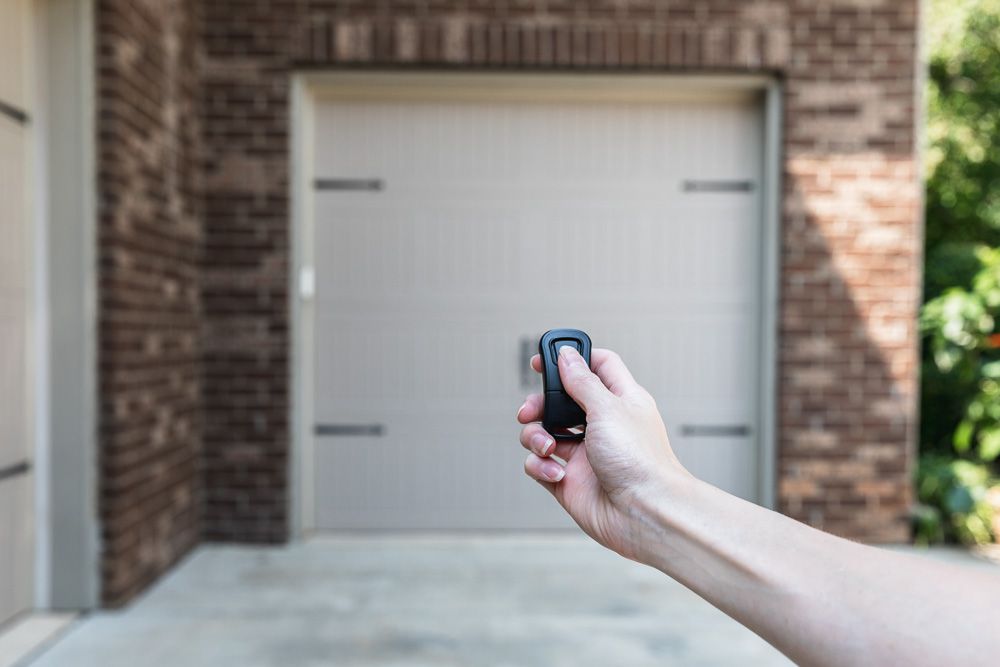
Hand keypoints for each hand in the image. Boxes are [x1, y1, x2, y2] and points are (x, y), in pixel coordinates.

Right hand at [517, 345, 688, 562]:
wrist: (644, 514)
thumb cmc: (640, 461)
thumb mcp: (608, 408)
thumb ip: (582, 381)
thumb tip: (567, 356)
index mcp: (620, 401)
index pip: (596, 367)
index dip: (571, 359)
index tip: (544, 360)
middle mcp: (601, 426)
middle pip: (560, 401)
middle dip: (540, 403)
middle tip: (530, 409)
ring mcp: (584, 454)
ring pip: (544, 433)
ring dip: (535, 436)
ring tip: (547, 448)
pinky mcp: (569, 481)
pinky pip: (540, 465)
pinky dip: (540, 467)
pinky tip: (556, 473)